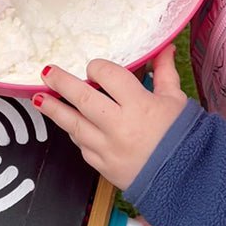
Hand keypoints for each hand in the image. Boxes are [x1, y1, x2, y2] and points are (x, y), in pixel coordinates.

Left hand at [34, 46, 188, 189]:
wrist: (185, 176)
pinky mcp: (103, 165)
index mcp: (140, 105)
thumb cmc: (183, 137)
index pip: (109, 76)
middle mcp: (119, 125)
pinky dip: (74, 132)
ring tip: (39, 98)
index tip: (94, 67)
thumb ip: (165, 73)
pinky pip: (82, 145)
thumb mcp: (176, 100)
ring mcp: (108, 147)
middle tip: (47, 73)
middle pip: (83, 98)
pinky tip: (67, 123)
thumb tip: (165, 49)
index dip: (98, 68)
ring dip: (54, 110)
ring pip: (74, 124)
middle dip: (62, 83)